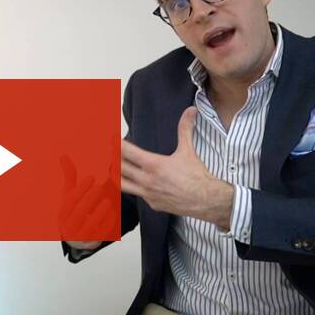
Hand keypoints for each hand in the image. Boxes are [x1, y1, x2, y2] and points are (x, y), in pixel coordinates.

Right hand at [58, 155, 115, 245]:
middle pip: (78, 213)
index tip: (91, 177)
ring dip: (99, 212)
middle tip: (101, 186)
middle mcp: (68, 226)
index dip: (80, 188)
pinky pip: (100, 234)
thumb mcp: (69, 194)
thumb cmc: (74, 210)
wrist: (76, 235)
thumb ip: (69, 176)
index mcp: (62, 213)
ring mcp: (80, 236)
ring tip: (107, 202)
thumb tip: (63, 155)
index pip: (69, 201)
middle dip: (90, 199)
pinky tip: (112, 214)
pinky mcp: (92, 242)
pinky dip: (106, 224)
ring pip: (89, 225)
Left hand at [120, 107, 233, 229]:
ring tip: (112, 168)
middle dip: (112, 158)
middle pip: (119, 168)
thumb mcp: (188, 150)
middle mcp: (146, 180)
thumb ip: (185, 129)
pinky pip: (137, 194)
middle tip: (108, 152)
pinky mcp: (152, 204)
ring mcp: (147, 194)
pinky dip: (133, 187)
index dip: (116, 144)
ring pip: (121, 184)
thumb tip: (190, 111)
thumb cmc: (197, 176)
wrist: (206, 200)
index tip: (111, 138)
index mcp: (153, 165)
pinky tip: (133, 182)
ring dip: (115, 175)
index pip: (126, 152)